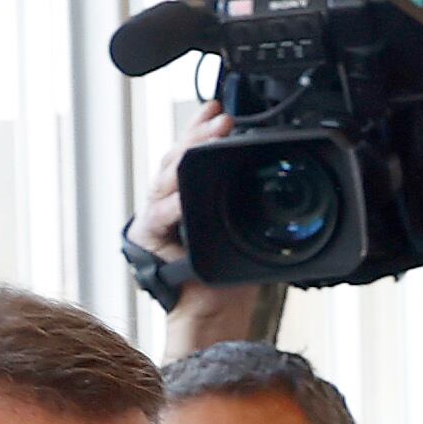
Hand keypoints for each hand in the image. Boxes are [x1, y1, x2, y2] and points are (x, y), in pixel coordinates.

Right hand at [132, 102, 271, 351]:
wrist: (211, 315)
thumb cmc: (227, 279)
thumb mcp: (245, 231)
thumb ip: (248, 203)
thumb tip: (274, 179)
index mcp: (188, 196)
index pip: (191, 152)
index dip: (202, 128)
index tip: (220, 108)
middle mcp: (167, 202)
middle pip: (176, 158)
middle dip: (197, 134)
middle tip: (220, 117)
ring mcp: (155, 219)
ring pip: (165, 179)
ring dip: (185, 156)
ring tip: (206, 138)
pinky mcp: (148, 239)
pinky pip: (159, 218)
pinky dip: (171, 206)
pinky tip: (183, 195)